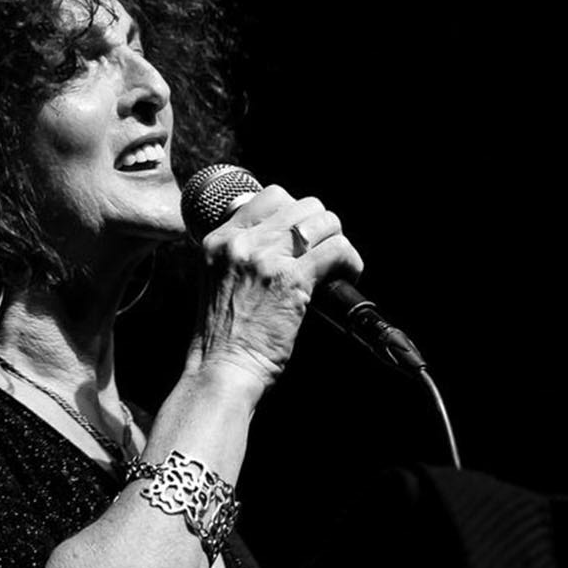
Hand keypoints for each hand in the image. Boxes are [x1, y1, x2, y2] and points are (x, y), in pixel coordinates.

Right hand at [188, 185, 363, 393]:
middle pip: (302, 204)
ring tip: (338, 266)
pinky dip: (350, 261)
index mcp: (220, 240)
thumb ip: (240, 258)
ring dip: (338, 241)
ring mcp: (265, 258)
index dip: (296, 213)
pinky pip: (336, 249)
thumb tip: (283, 244)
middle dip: (321, 227)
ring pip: (324, 221)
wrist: (221, 370)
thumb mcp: (217, 283)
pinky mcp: (290, 279)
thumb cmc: (222, 340)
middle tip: (324, 255)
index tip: (304, 238)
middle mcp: (240, 242)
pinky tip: (348, 275)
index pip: (270, 197)